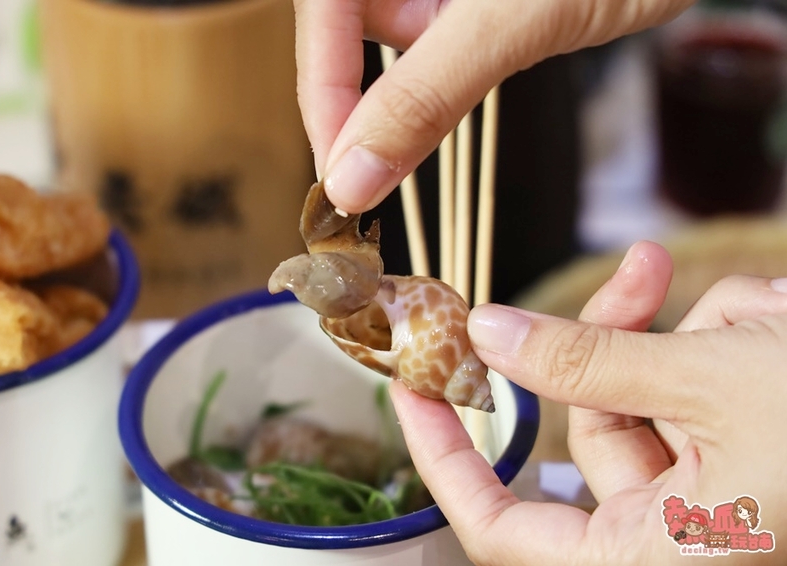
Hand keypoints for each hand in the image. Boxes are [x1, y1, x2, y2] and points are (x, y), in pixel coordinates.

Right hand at [294, 0, 693, 211]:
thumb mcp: (512, 20)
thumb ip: (423, 95)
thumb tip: (351, 179)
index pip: (321, 19)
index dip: (325, 100)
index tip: (343, 180)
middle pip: (340, 34)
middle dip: (363, 100)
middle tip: (380, 172)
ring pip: (386, 41)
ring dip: (412, 84)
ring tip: (486, 62)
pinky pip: (428, 41)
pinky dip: (444, 70)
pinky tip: (493, 50)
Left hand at [390, 241, 786, 563]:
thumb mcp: (711, 384)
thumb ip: (590, 362)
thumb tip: (488, 334)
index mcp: (655, 557)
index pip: (502, 532)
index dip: (447, 461)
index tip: (414, 388)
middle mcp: (675, 535)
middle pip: (588, 429)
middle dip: (611, 340)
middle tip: (639, 273)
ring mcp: (709, 494)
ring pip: (642, 398)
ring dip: (688, 335)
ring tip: (756, 311)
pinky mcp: (738, 453)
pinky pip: (693, 393)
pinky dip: (721, 344)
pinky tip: (772, 319)